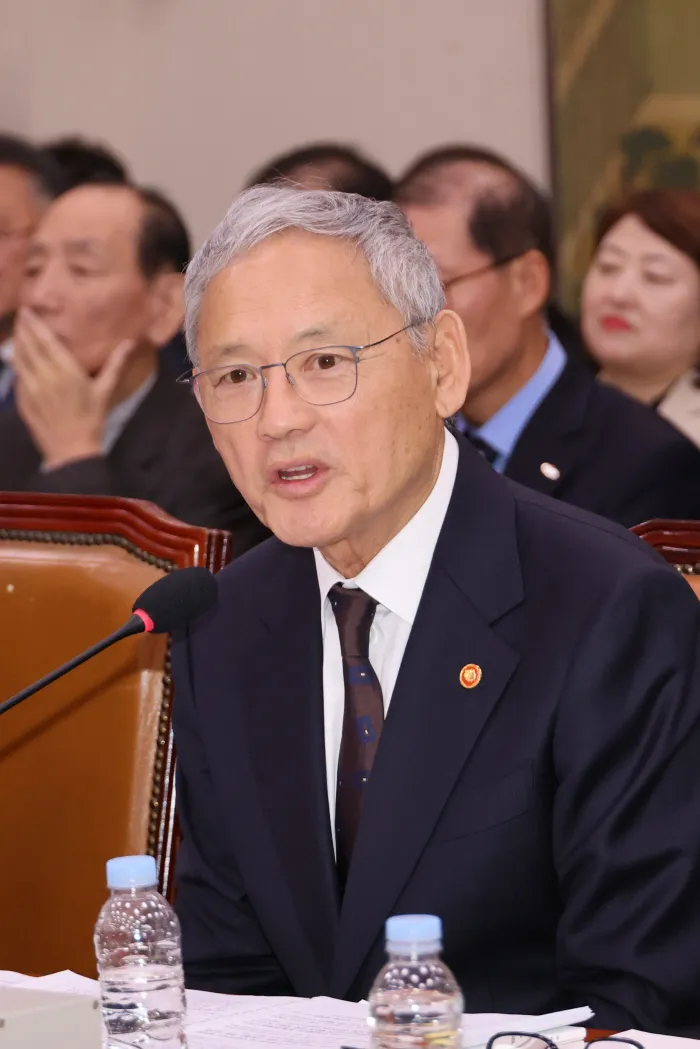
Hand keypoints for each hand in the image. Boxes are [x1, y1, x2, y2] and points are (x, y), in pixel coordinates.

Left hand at [14, 310, 135, 470]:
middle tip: (21, 316)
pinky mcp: (22, 401)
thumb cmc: (92, 418)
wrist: (71, 449)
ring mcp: (29, 388)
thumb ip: (116, 364)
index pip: (44, 340)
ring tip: (18, 334)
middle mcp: (43, 375)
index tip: (28, 310)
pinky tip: (18, 361)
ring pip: (18, 360)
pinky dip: (16, 365)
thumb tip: (131, 343)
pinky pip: (17, 378)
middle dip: (23, 330)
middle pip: (27, 346)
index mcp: (64, 370)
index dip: (33, 324)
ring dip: (17, 345)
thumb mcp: (105, 390)